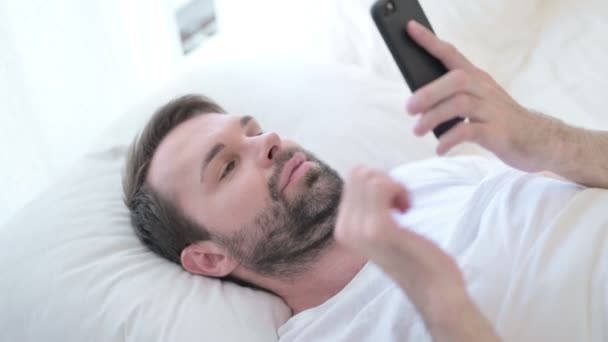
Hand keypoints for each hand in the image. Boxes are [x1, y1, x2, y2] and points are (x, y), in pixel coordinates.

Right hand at [334, 165, 465, 320]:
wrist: (433, 289)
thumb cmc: (414, 258)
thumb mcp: (379, 231)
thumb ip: (368, 209)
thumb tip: (368, 177)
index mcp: (343, 228)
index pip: (351, 180)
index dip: (377, 184)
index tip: (392, 205)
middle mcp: (345, 229)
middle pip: (358, 174)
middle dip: (385, 181)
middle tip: (400, 204)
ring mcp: (359, 229)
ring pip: (368, 177)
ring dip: (393, 186)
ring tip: (404, 207)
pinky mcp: (378, 228)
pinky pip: (381, 186)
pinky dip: (399, 189)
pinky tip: (407, 209)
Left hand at [405, 21, 565, 172]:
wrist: (538, 139)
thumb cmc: (496, 119)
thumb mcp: (476, 101)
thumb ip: (450, 96)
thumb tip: (415, 100)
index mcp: (476, 78)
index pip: (450, 53)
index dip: (430, 40)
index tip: (410, 27)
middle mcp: (484, 89)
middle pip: (456, 80)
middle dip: (429, 92)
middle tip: (408, 108)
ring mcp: (492, 110)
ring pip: (460, 104)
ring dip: (433, 117)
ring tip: (417, 130)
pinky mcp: (497, 132)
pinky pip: (469, 131)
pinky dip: (449, 139)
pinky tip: (439, 149)